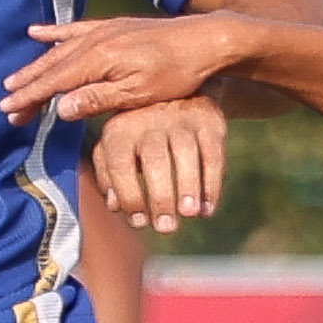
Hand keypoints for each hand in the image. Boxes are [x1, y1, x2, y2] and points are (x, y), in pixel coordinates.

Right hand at [0, 11, 246, 125]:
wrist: (206, 40)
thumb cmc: (177, 74)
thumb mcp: (139, 93)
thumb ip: (98, 99)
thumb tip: (59, 109)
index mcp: (99, 60)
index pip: (55, 82)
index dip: (31, 97)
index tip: (9, 110)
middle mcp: (95, 41)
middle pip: (52, 67)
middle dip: (28, 86)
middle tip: (6, 104)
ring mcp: (104, 31)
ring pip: (59, 49)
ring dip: (36, 64)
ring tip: (15, 78)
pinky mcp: (114, 27)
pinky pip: (75, 28)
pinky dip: (54, 32)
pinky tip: (36, 33)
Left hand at [90, 99, 227, 231]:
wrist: (176, 95)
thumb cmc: (138, 135)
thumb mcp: (117, 148)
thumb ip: (109, 177)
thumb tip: (115, 205)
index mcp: (119, 130)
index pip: (120, 164)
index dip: (129, 195)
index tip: (140, 221)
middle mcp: (148, 120)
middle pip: (154, 158)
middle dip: (161, 196)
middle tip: (167, 227)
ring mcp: (180, 118)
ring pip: (185, 152)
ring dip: (188, 186)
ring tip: (189, 214)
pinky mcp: (209, 121)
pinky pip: (213, 154)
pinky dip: (212, 184)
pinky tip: (207, 209)